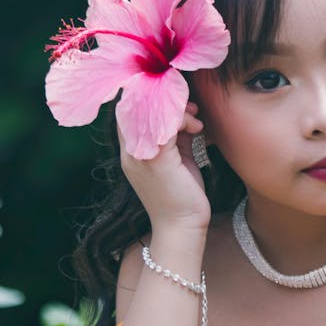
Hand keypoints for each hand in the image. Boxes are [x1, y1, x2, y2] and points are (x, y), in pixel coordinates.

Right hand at [118, 101, 210, 232]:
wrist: (181, 228)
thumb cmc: (181, 195)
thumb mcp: (175, 158)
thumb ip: (174, 135)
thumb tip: (185, 113)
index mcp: (131, 151)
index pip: (129, 109)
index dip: (151, 97)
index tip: (176, 97)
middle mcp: (130, 151)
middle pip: (136, 104)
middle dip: (164, 96)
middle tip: (187, 102)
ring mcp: (140, 155)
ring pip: (152, 110)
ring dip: (177, 107)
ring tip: (194, 116)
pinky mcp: (157, 159)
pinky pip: (167, 123)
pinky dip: (184, 118)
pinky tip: (196, 127)